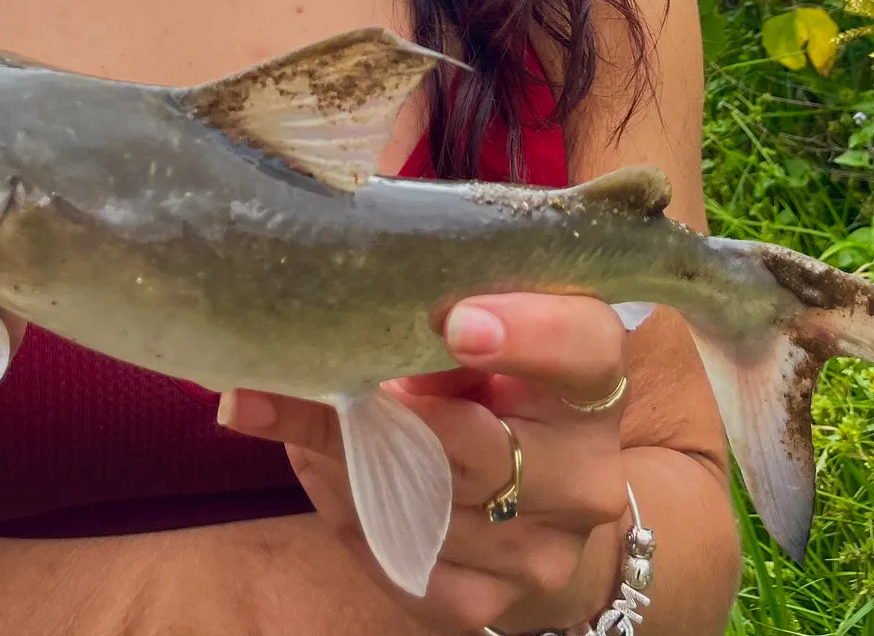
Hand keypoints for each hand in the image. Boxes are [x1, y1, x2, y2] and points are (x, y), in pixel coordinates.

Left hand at [218, 294, 629, 634]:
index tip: (457, 322)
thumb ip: (450, 303)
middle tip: (310, 370)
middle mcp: (585, 472)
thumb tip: (349, 272)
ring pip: (421, 507)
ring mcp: (542, 549)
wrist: (541, 503)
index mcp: (593, 380)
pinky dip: (342, 506)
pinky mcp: (490, 602)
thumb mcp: (496, 327)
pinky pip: (397, 557)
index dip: (528, 334)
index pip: (584, 350)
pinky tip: (316, 462)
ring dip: (337, 456)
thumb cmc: (501, 381)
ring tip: (281, 406)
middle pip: (479, 448)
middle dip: (385, 411)